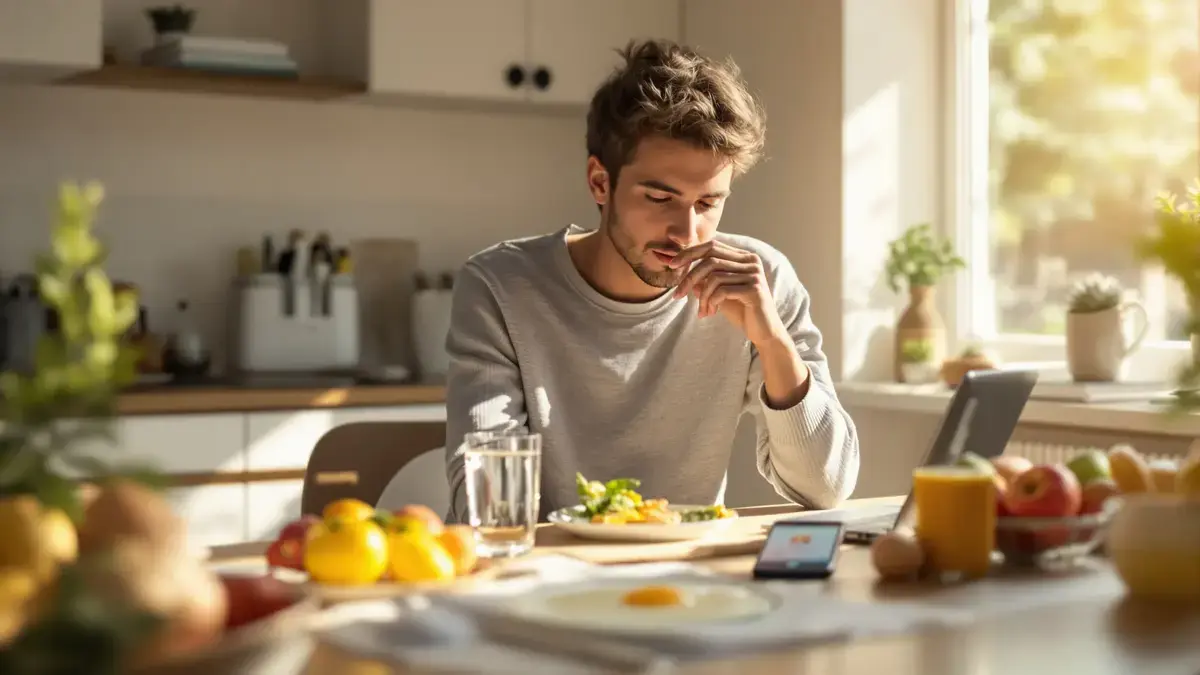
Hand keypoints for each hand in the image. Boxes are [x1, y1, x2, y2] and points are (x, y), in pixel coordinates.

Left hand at [670, 240, 786, 346]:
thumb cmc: (741, 311)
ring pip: (714, 277)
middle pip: (710, 259)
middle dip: (689, 276)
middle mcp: (751, 261)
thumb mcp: (718, 293)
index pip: (712, 246)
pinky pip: (722, 290)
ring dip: (702, 297)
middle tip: (677, 294)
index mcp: (744, 257)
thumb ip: (705, 280)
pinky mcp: (754, 289)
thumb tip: (683, 271)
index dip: (690, 253)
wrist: (763, 332)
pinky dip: (711, 302)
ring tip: (702, 311)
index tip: (672, 265)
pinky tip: (711, 313)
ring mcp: (754, 274)